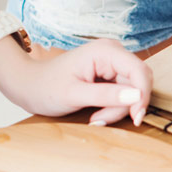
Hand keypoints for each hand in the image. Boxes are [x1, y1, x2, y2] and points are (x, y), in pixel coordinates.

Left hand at [0, 39, 152, 125]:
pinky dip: (114, 107)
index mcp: (105, 51)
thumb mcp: (73, 94)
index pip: (139, 71)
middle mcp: (113, 53)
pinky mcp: (111, 74)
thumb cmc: (45, 87)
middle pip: (138, 82)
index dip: (142, 95)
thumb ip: (106, 95)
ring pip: (133, 91)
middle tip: (102, 119)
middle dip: (125, 105)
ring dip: (118, 109)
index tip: (136, 118)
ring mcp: (113, 63)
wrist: (29, 85)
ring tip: (95, 117)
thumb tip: (137, 96)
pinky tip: (98, 112)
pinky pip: (125, 93)